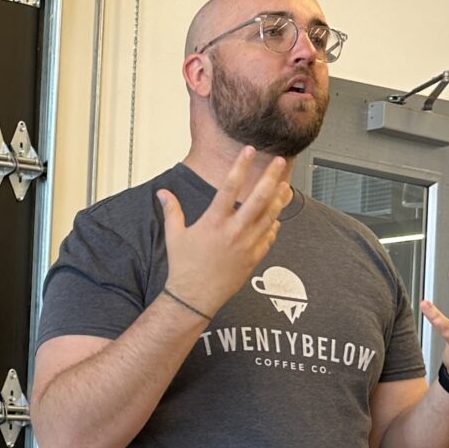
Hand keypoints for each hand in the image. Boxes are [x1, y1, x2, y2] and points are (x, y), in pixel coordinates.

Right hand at [156, 149, 288, 319]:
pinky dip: (273, 226)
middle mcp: (233, 231)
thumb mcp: (174, 236)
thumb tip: (162, 194)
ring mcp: (246, 245)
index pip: (229, 187)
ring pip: (269, 217)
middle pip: (258, 199)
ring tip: (285, 185)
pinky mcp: (253, 259)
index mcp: (213, 222)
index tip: (248, 151)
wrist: (194, 297)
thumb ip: (171, 211)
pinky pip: (268, 238)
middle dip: (270, 178)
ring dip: (278, 199)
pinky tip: (277, 218)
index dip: (240, 166)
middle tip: (278, 162)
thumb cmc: (183, 267)